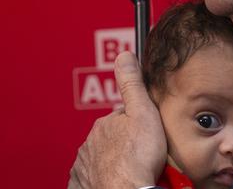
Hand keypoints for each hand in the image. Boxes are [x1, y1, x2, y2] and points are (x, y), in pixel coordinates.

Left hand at [69, 52, 166, 187]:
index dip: (137, 123)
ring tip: (137, 169)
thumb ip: (133, 85)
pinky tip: (117, 180)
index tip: (148, 132)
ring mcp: (85, 166)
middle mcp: (90, 144)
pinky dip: (103, 178)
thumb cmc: (138, 160)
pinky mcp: (83, 185)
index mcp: (104, 124)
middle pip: (111, 137)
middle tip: (145, 153)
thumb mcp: (144, 113)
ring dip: (116, 161)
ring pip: (102, 157)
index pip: (121, 117)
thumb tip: (125, 56)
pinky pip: (93, 178)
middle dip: (125, 142)